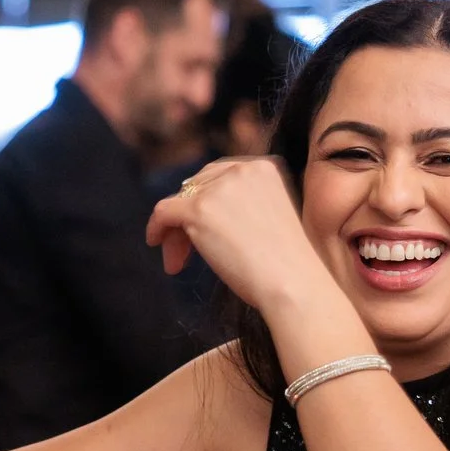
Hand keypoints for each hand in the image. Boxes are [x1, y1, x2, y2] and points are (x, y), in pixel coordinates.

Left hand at [145, 156, 330, 313]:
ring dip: (178, 230)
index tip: (209, 231)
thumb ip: (244, 204)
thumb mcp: (271, 217)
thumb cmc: (287, 265)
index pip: (221, 176)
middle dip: (190, 216)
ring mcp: (220, 187)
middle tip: (189, 251)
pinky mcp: (199, 209)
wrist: (293, 283)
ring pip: (181, 201)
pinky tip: (156, 243)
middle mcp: (243, 169)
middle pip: (199, 186)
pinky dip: (157, 227)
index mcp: (266, 167)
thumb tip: (200, 211)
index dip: (209, 203)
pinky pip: (163, 211)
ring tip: (179, 260)